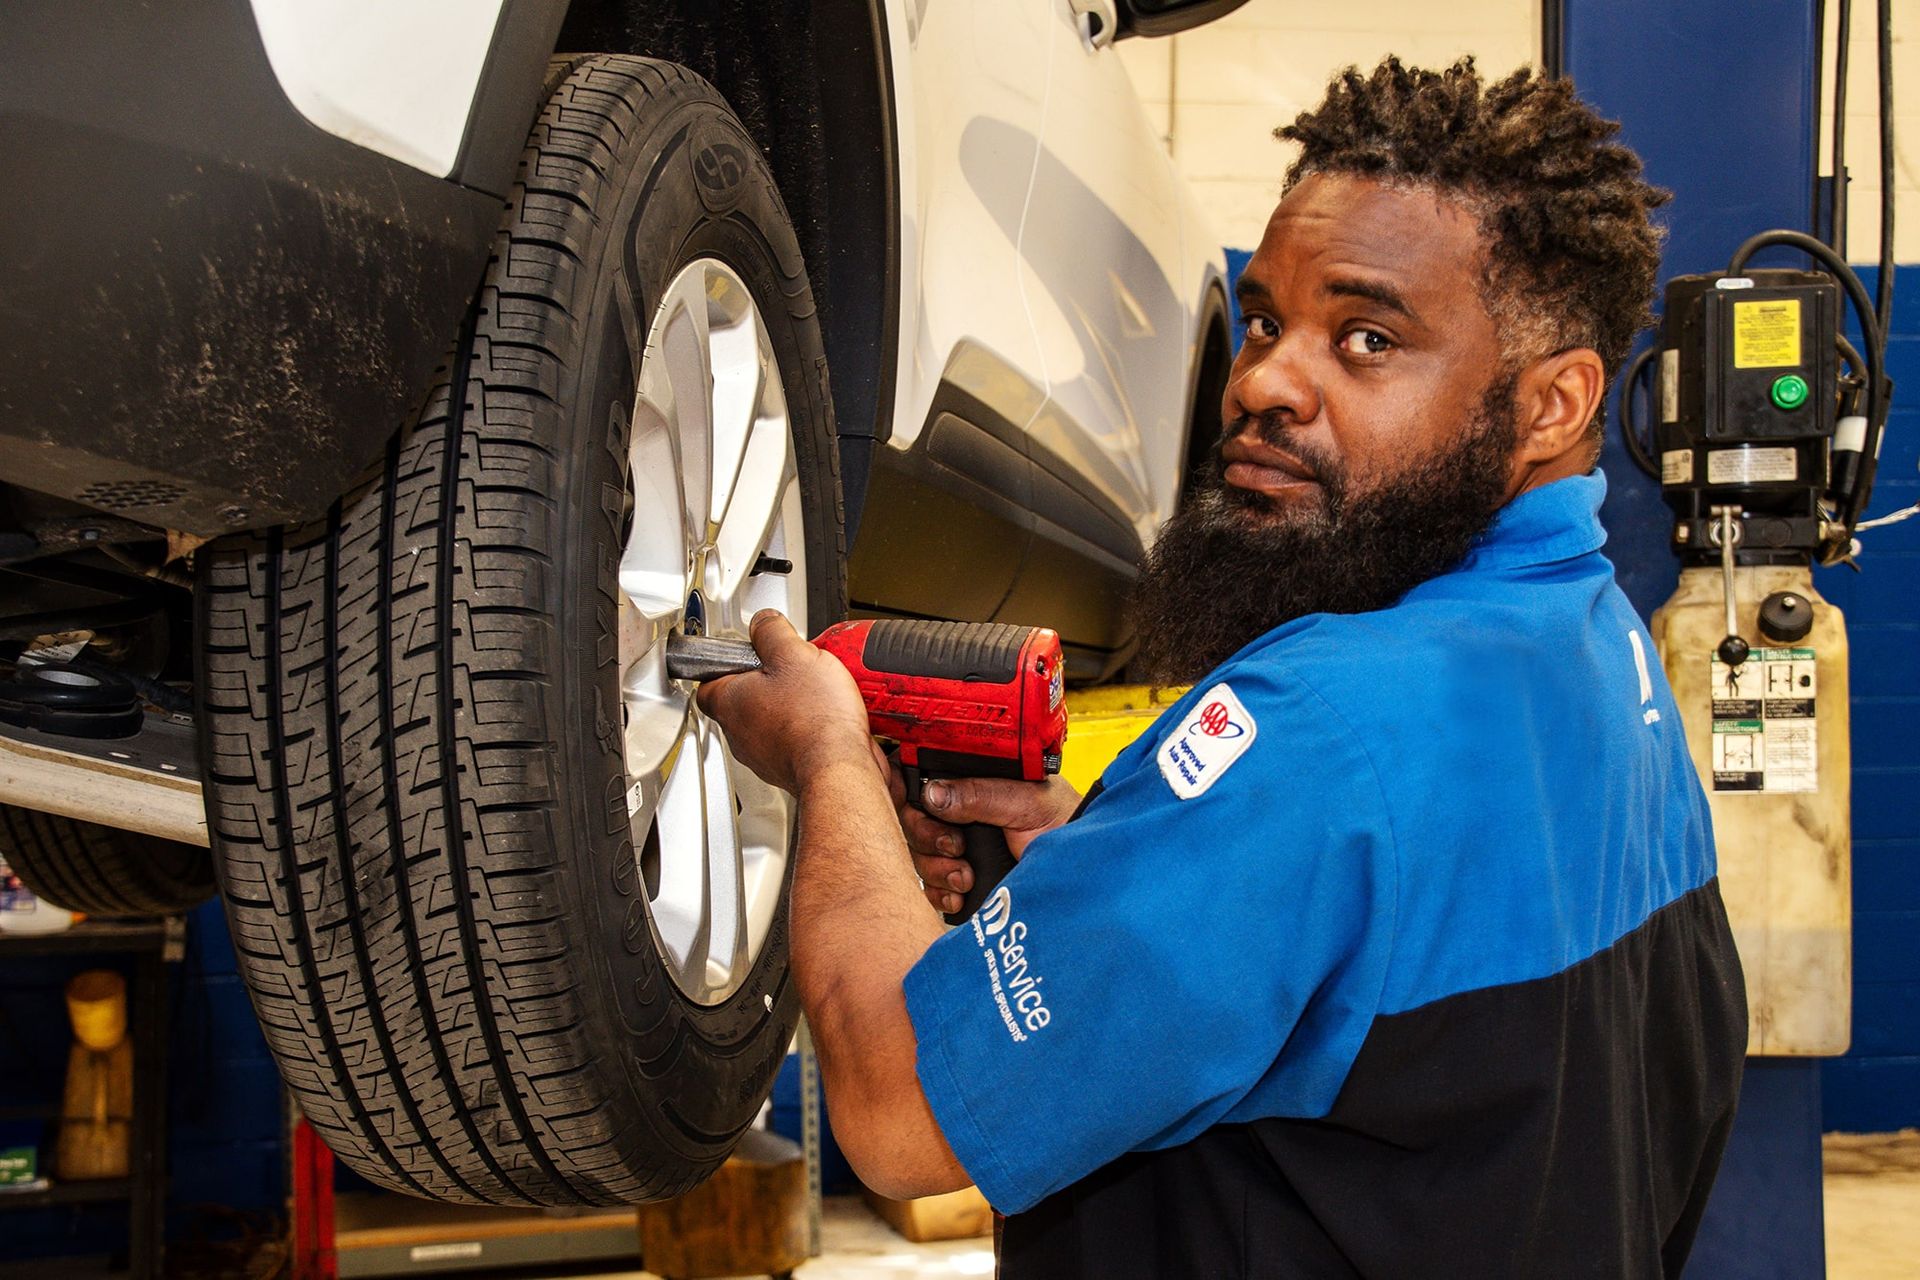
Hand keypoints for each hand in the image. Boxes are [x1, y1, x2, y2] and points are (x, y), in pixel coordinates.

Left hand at [697, 611, 884, 794]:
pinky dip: (810, 728)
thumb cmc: (813, 720)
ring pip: (771, 721)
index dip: (725, 665)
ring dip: (790, 706)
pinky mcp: (790, 768)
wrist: (840, 767)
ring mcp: (764, 755)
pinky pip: (796, 741)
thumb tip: (764, 622)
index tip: (744, 655)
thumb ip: (772, 632)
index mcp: (729, 702)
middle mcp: (740, 733)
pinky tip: (830, 716)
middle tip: (790, 670)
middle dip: (767, 683)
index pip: (706, 682)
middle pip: (744, 700)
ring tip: (817, 692)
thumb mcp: (793, 654)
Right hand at [888, 769, 1081, 915]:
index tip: (924, 812)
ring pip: (920, 857)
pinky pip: (932, 887)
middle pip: (914, 823)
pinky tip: (959, 895)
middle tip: (956, 848)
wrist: (1084, 871)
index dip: (914, 799)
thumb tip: (933, 793)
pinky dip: (940, 893)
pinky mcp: (963, 879)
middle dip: (929, 840)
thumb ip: (979, 794)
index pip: (924, 784)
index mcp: (973, 784)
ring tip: (966, 877)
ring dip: (937, 870)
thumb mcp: (1025, 800)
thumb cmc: (1065, 822)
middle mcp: (962, 814)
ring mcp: (960, 849)